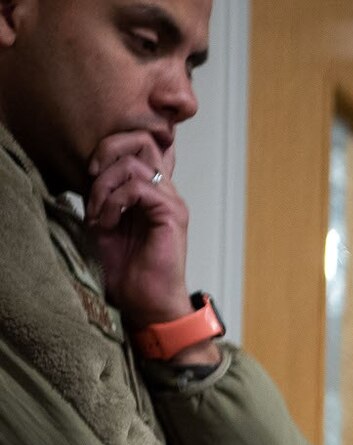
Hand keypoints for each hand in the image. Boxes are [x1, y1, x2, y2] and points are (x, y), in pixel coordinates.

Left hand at [84, 131, 205, 340]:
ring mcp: (171, 201)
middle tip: (91, 179)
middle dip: (107, 152)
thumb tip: (88, 171)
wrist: (145, 302)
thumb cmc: (128, 270)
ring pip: (135, 163)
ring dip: (105, 185)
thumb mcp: (103, 221)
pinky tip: (107, 222)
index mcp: (151, 191)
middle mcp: (165, 191)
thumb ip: (101, 194)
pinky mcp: (172, 214)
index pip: (139, 145)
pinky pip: (138, 188)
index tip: (90, 174)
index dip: (110, 148)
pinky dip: (114, 201)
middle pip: (142, 141)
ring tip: (98, 212)